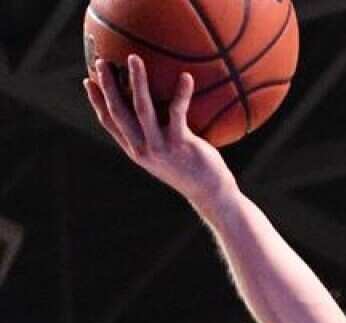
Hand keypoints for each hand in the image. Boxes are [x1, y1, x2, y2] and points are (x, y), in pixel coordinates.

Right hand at [84, 55, 235, 207]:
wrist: (209, 192)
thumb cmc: (190, 169)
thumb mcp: (164, 154)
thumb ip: (153, 136)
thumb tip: (154, 111)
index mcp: (135, 150)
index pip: (109, 123)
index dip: (97, 101)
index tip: (88, 81)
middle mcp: (143, 148)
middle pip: (118, 112)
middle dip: (108, 86)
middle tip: (103, 62)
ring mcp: (160, 146)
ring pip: (142, 108)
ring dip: (137, 81)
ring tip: (134, 58)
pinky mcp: (181, 143)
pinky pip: (178, 113)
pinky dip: (181, 93)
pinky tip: (186, 76)